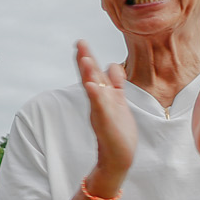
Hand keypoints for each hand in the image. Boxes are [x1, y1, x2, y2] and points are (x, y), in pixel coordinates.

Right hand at [76, 41, 135, 192]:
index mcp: (103, 96)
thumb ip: (115, 85)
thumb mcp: (119, 102)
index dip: (88, 59)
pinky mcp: (105, 122)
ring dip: (88, 74)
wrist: (118, 157)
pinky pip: (99, 106)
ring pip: (93, 89)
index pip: (94, 73)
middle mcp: (100, 101)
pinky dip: (95, 95)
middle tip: (79, 43)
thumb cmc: (118, 132)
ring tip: (84, 59)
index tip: (81, 42)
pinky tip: (92, 86)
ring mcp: (102, 111)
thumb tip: (113, 65)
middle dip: (85, 59)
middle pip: (90, 77)